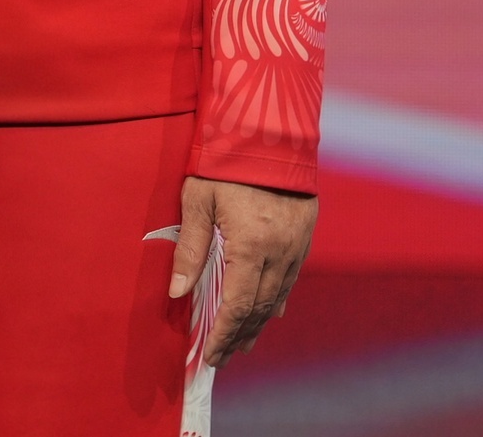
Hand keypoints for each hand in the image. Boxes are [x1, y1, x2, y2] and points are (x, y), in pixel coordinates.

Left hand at [170, 176, 314, 365]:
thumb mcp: (198, 199)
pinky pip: (292, 276)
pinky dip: (277, 297)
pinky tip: (269, 308)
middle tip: (224, 356)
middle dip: (240, 335)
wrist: (269, 125)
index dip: (223, 334)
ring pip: (279, 295)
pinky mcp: (305, 231)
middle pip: (260, 308)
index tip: (211, 356)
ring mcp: (297, 242)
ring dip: (259, 321)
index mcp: (251, 245)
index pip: (237, 306)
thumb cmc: (226, 160)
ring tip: (242, 340)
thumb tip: (177, 292)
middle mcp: (280, 250)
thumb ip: (190, 247)